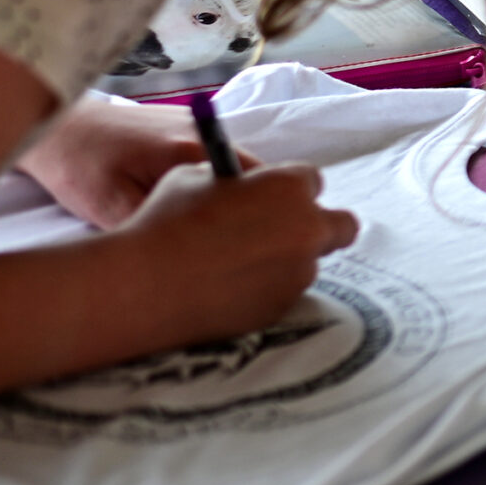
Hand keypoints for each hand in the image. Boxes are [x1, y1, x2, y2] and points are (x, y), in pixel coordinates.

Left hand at [16, 96, 259, 227]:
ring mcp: (194, 127)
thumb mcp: (110, 210)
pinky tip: (182, 204)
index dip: (258, 217)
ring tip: (201, 228)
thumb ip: (160, 227)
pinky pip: (210, 161)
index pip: (256, 185)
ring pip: (229, 171)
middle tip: (221, 244)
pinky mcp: (182, 127)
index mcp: (191, 152)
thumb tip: (197, 249)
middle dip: (244, 210)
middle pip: (249, 178)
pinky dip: (206, 185)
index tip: (243, 244)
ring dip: (223, 198)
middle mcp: (202, 134)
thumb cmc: (78, 168)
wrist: (54, 128)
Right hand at [118, 161, 359, 344]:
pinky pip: (284, 292)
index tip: (275, 198)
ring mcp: (299, 272)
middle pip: (341, 225)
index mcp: (289, 187)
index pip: (311, 180)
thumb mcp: (195, 177)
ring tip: (239, 265)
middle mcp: (307, 228)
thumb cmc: (165, 222)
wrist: (144, 285)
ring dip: (288, 260)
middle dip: (320, 225)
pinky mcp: (282, 307)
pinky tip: (229, 289)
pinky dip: (267, 289)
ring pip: (308, 261)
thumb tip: (243, 187)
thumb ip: (235, 180)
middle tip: (289, 232)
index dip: (290, 189)